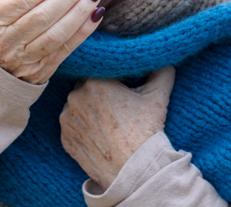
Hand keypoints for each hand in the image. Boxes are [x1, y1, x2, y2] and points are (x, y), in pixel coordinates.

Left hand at [59, 67, 175, 189]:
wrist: (134, 171)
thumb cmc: (146, 132)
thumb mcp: (157, 97)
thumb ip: (161, 72)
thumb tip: (165, 59)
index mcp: (95, 82)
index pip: (100, 72)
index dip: (111, 80)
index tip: (121, 88)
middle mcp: (76, 97)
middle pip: (86, 88)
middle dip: (98, 94)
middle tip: (115, 107)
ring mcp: (67, 119)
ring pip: (77, 106)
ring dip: (88, 110)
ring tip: (107, 123)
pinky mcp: (65, 138)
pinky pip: (72, 126)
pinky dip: (82, 128)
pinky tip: (98, 135)